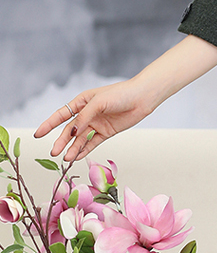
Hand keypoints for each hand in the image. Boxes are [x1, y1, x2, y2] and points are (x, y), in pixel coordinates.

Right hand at [33, 79, 154, 162]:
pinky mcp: (106, 132)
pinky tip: (76, 157)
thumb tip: (71, 133)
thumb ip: (84, 117)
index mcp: (83, 101)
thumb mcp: (99, 102)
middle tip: (53, 152)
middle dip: (61, 141)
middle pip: (70, 130)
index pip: (62, 114)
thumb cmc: (121, 94)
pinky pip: (92, 143)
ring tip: (66, 159)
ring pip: (80, 139)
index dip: (49, 124)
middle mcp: (88, 113)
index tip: (38, 134)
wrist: (143, 98)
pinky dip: (84, 150)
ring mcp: (96, 124)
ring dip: (72, 148)